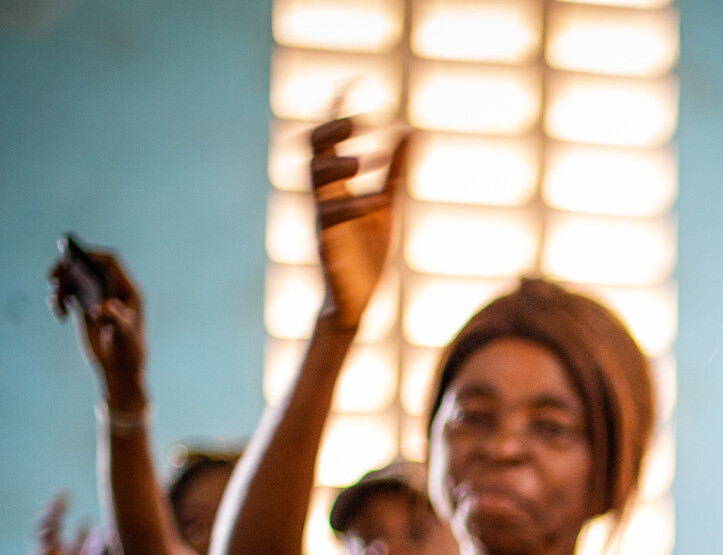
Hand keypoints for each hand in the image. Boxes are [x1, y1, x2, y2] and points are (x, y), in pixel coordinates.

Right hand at [33, 492, 85, 554]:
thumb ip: (81, 540)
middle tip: (59, 496)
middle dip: (52, 510)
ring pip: (41, 537)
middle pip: (46, 524)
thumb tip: (89, 521)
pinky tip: (49, 539)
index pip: (55, 520)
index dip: (59, 506)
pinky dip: (44, 547)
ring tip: (49, 513)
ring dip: (45, 525)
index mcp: (52, 544)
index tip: (65, 491)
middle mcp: (44, 548)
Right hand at [48, 246, 146, 409]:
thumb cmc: (128, 352)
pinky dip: (59, 299)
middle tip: (51, 278)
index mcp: (127, 290)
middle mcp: (112, 289)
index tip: (72, 257)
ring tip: (56, 304)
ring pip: (74, 278)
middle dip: (67, 268)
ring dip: (60, 287)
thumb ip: (117, 319)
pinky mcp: (86, 306)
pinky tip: (60, 315)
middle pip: (87, 265)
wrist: (120, 368)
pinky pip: (68, 293)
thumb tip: (104, 306)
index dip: (92, 254)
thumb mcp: (124, 336)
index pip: (110, 261)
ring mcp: (98, 296)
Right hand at [310, 117, 407, 331]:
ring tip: (364, 158)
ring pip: (315, 183)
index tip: (357, 82)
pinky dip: (355, 206)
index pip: (331, 140)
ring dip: (338, 165)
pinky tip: (379, 201)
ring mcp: (322, 221)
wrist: (358, 304)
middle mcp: (324, 198)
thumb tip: (409, 131)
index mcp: (337, 186)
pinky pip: (331, 220)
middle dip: (330, 132)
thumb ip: (395, 171)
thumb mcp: (388, 206)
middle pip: (313, 152)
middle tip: (357, 118)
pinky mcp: (327, 246)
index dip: (340, 111)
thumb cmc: (368, 255)